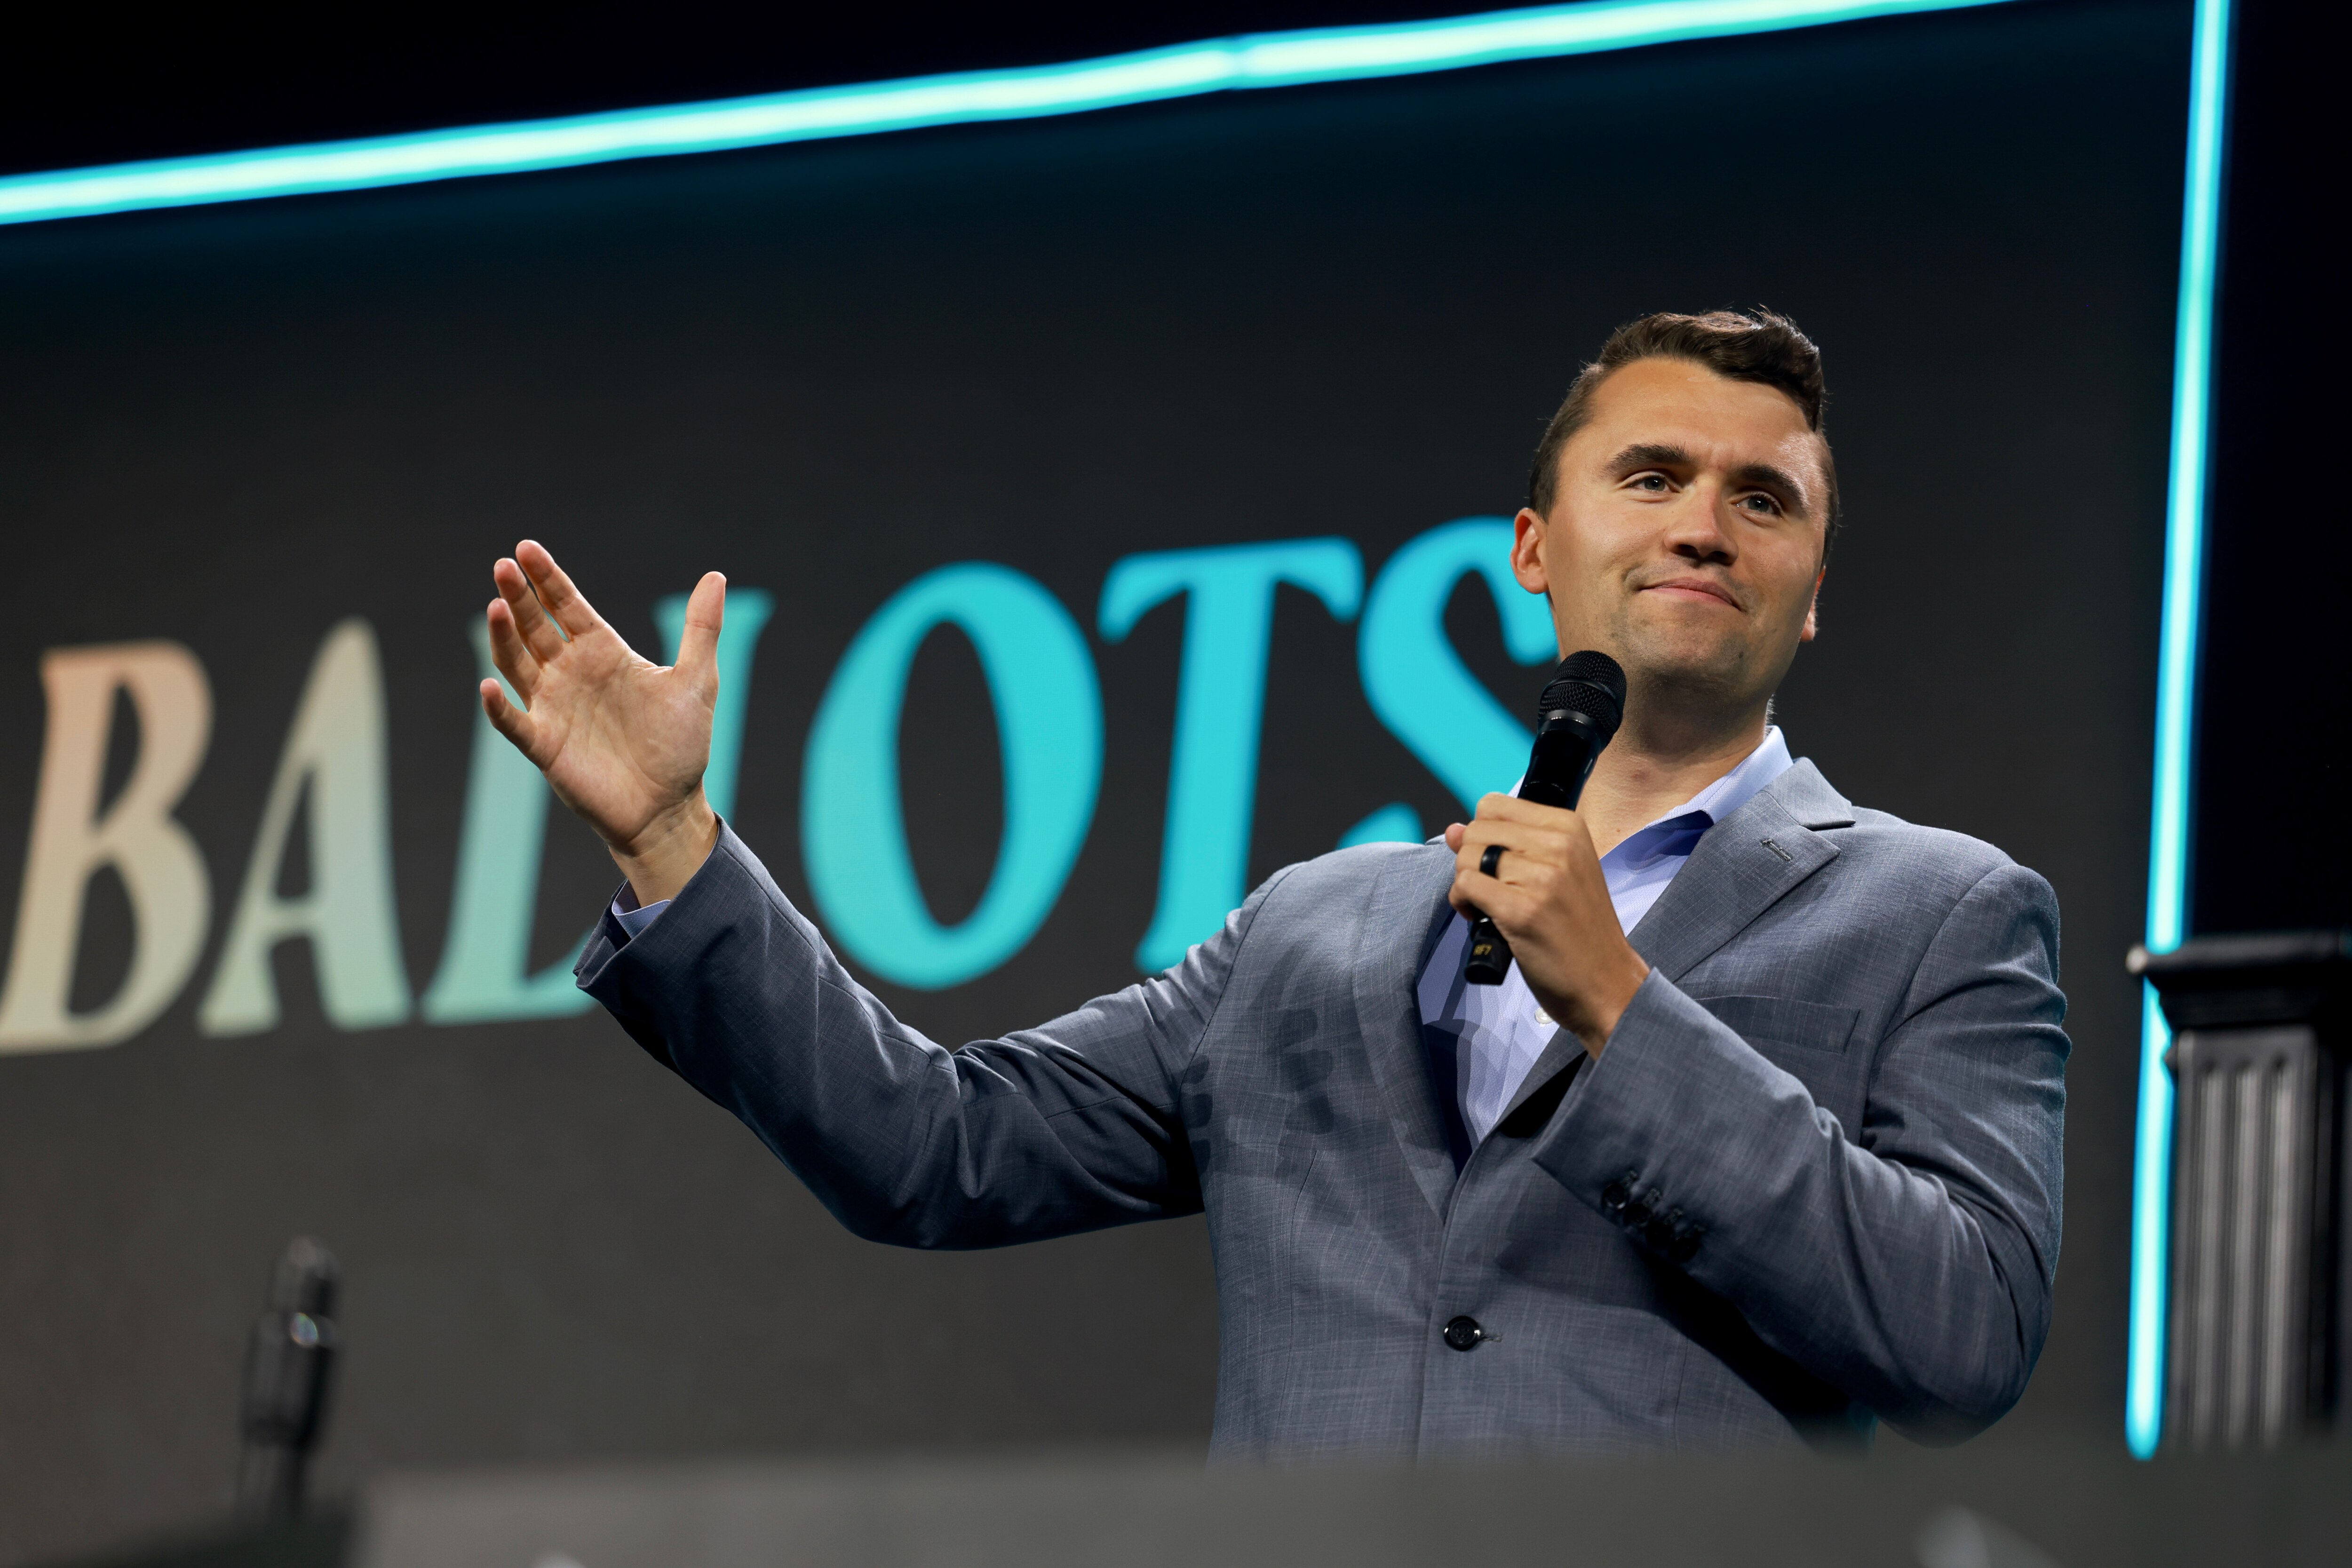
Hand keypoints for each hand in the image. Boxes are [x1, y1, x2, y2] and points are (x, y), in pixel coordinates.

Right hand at [481, 540, 723, 904]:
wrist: (670, 807)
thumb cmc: (681, 746)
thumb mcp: (698, 680)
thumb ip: (701, 627)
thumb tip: (716, 575)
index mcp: (604, 654)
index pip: (567, 606)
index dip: (547, 578)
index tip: (526, 548)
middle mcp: (571, 674)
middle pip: (535, 626)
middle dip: (519, 596)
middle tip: (504, 566)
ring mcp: (554, 708)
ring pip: (517, 664)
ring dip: (504, 637)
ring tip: (497, 605)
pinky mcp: (545, 745)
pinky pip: (514, 722)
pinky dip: (498, 707)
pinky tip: (489, 687)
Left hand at [1446, 795, 1649, 1055]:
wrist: (1606, 982)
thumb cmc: (1578, 929)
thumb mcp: (1555, 872)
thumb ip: (1506, 844)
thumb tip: (1453, 828)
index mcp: (1568, 826)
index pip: (1494, 805)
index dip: (1484, 835)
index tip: (1497, 863)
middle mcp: (1557, 845)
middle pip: (1476, 830)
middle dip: (1471, 860)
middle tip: (1492, 889)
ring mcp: (1541, 877)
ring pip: (1467, 857)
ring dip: (1466, 884)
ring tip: (1490, 906)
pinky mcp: (1521, 910)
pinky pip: (1465, 886)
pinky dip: (1462, 903)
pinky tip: (1481, 919)